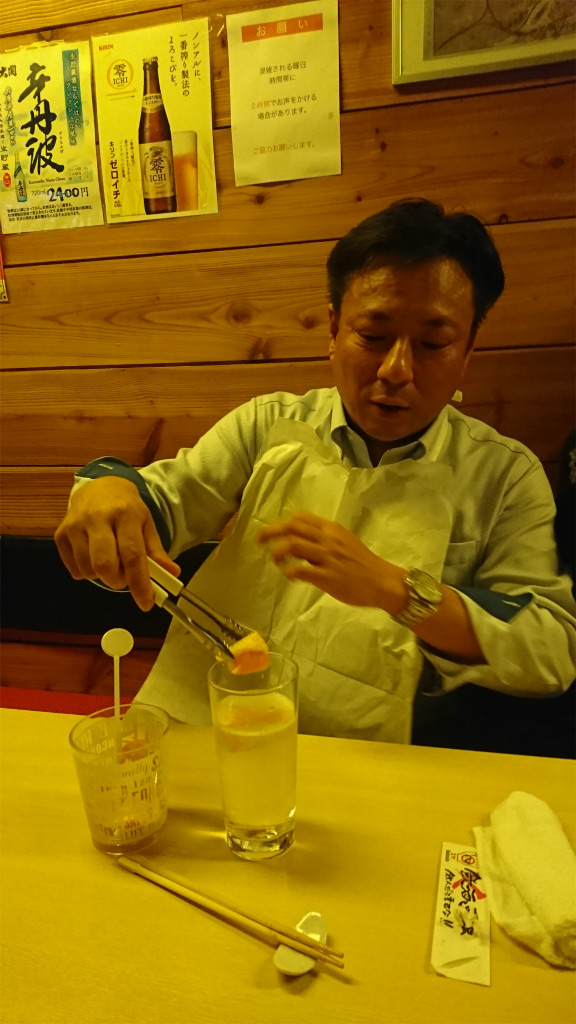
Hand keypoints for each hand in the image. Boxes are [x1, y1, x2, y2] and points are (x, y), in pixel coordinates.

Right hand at [54, 476, 179, 610]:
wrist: (99, 487)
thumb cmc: (127, 509)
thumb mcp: (146, 525)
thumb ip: (156, 552)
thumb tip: (172, 575)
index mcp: (125, 515)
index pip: (132, 555)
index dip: (139, 583)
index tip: (146, 603)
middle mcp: (98, 518)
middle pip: (104, 565)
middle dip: (117, 581)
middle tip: (124, 577)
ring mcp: (75, 525)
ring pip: (88, 570)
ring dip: (101, 576)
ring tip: (109, 562)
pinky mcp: (60, 533)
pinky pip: (73, 568)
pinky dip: (86, 571)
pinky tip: (92, 556)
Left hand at [258, 510, 391, 607]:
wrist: (382, 581)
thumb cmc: (362, 563)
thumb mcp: (343, 541)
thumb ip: (323, 536)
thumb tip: (300, 534)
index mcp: (331, 529)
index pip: (300, 517)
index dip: (280, 522)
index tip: (269, 531)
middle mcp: (327, 539)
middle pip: (292, 527)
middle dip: (270, 532)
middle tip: (259, 541)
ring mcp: (327, 557)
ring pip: (293, 545)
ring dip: (278, 552)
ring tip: (276, 560)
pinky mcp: (328, 576)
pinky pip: (301, 570)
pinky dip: (290, 572)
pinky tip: (290, 576)